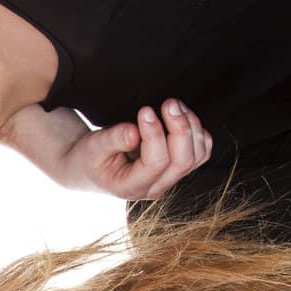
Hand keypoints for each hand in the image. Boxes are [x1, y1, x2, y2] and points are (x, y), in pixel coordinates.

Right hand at [62, 98, 211, 199]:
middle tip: (169, 103)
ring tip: (173, 105)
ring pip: (196, 156)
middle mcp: (155, 188)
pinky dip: (197, 132)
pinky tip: (181, 116)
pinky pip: (201, 153)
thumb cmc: (89, 158)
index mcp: (131, 187)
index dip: (155, 134)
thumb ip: (113, 139)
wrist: (89, 167)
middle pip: (183, 161)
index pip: (156, 163)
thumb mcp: (93, 147)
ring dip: (191, 127)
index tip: (145, 111)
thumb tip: (135, 130)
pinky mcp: (177, 169)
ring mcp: (169, 180)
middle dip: (180, 128)